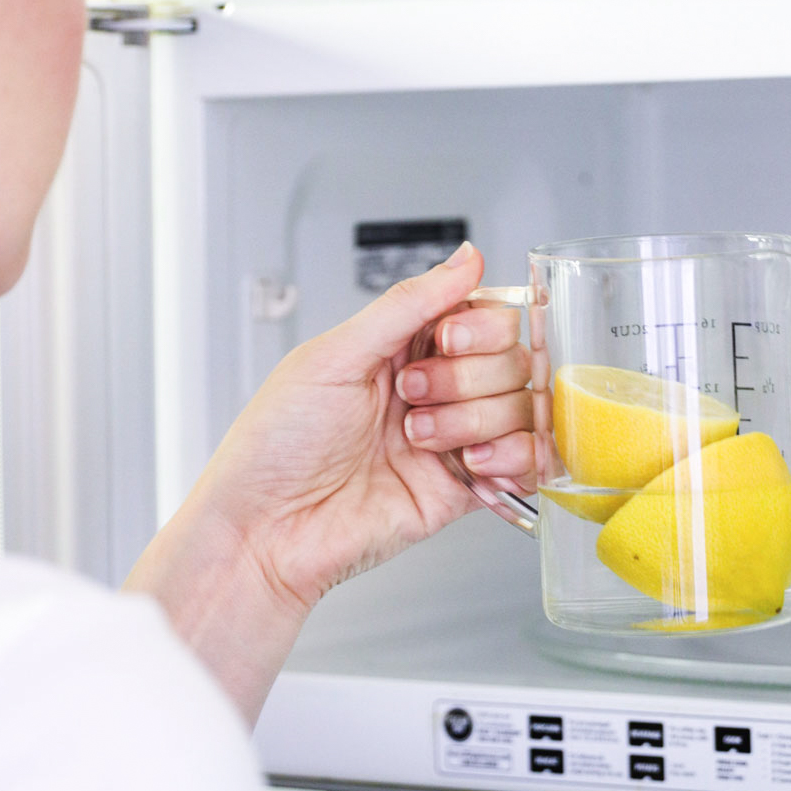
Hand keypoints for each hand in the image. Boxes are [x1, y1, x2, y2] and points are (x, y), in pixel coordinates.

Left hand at [127, 242, 534, 720]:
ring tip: (420, 443)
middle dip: (466, 380)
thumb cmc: (276, 445)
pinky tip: (471, 466)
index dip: (478, 327)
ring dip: (475, 423)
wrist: (264, 532)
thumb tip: (465, 258)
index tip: (445, 342)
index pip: (485, 316)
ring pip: (521, 410)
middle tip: (412, 399)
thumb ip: (408, 304)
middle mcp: (435, 389)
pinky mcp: (463, 490)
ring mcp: (453, 440)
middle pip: (511, 361)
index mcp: (404, 347)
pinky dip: (513, 463)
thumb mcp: (334, 356)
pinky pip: (525, 468)